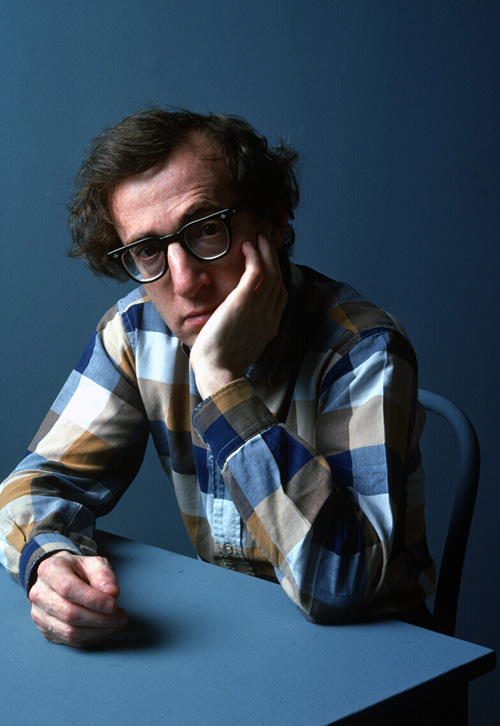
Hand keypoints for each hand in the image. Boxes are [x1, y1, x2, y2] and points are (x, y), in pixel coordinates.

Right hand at [29, 551, 128, 647]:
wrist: (60, 578)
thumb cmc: (78, 570)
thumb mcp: (94, 563)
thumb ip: (104, 575)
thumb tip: (112, 594)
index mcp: (50, 570)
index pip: (68, 589)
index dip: (93, 600)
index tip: (113, 605)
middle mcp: (39, 594)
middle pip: (69, 613)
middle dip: (100, 619)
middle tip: (122, 616)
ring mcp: (39, 615)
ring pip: (70, 632)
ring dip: (99, 632)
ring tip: (117, 623)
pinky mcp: (46, 631)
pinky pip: (71, 641)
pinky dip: (93, 638)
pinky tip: (106, 630)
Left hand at [190, 234, 287, 397]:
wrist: (218, 372)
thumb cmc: (221, 365)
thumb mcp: (239, 348)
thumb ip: (242, 333)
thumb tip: (232, 326)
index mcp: (269, 328)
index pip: (280, 296)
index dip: (276, 276)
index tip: (267, 263)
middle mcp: (269, 316)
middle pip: (278, 279)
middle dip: (273, 257)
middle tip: (265, 241)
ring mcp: (259, 308)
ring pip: (271, 271)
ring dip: (265, 250)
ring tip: (258, 236)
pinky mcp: (244, 302)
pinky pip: (256, 271)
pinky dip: (255, 255)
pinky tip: (247, 246)